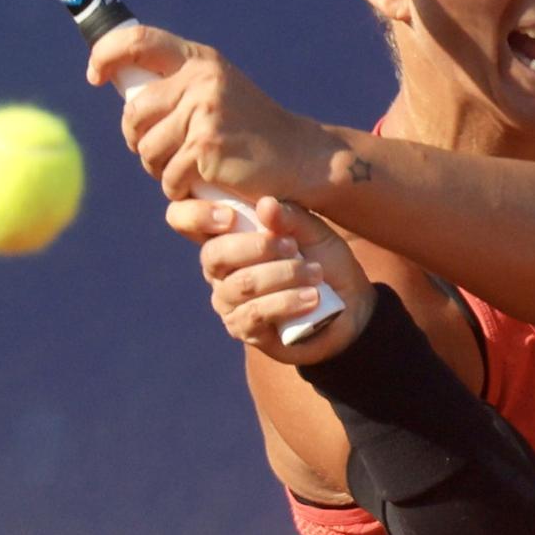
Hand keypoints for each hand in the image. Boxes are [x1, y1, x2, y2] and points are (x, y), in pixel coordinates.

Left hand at [86, 25, 333, 204]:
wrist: (300, 157)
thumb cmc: (250, 130)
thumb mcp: (216, 91)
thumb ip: (176, 86)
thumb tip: (123, 90)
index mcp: (199, 60)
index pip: (138, 41)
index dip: (106, 54)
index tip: (95, 75)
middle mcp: (200, 80)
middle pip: (133, 114)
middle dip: (138, 140)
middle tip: (162, 153)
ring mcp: (203, 114)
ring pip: (147, 151)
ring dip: (160, 169)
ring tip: (188, 168)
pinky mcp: (206, 148)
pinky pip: (169, 177)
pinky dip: (180, 188)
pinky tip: (204, 183)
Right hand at [165, 194, 376, 364]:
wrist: (348, 305)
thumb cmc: (321, 259)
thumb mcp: (311, 231)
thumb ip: (288, 217)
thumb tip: (265, 205)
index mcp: (226, 236)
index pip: (185, 221)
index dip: (196, 216)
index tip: (229, 216)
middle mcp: (218, 270)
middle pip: (214, 255)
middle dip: (256, 247)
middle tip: (292, 246)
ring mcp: (228, 302)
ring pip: (241, 285)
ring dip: (282, 275)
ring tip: (314, 273)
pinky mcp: (245, 330)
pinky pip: (256, 314)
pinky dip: (287, 302)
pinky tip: (312, 297)